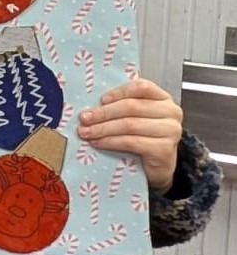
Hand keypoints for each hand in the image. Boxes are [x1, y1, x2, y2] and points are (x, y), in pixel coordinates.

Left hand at [77, 77, 180, 194]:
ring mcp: (171, 131)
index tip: (100, 100)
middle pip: (132, 107)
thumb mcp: (135, 118)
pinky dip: (110, 142)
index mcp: (162, 98)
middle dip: (103, 113)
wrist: (158, 166)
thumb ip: (120, 107)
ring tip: (86, 132)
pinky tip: (97, 142)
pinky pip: (131, 142)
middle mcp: (171, 112)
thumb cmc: (143, 138)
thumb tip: (90, 107)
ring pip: (130, 125)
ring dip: (103, 129)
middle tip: (84, 118)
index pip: (141, 87)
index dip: (118, 92)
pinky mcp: (164, 149)